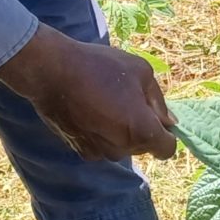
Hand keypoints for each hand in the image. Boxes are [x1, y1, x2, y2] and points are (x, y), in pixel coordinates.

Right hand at [0, 28, 175, 159]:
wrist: (51, 71)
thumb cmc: (99, 66)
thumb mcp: (140, 71)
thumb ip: (158, 101)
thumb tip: (169, 122)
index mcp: (141, 131)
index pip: (167, 149)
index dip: (166, 134)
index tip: (156, 117)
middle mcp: (121, 149)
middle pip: (144, 146)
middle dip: (142, 128)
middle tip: (127, 100)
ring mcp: (99, 152)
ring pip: (122, 147)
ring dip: (121, 132)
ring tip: (106, 104)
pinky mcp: (80, 151)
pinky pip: (102, 146)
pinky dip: (102, 134)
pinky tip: (90, 112)